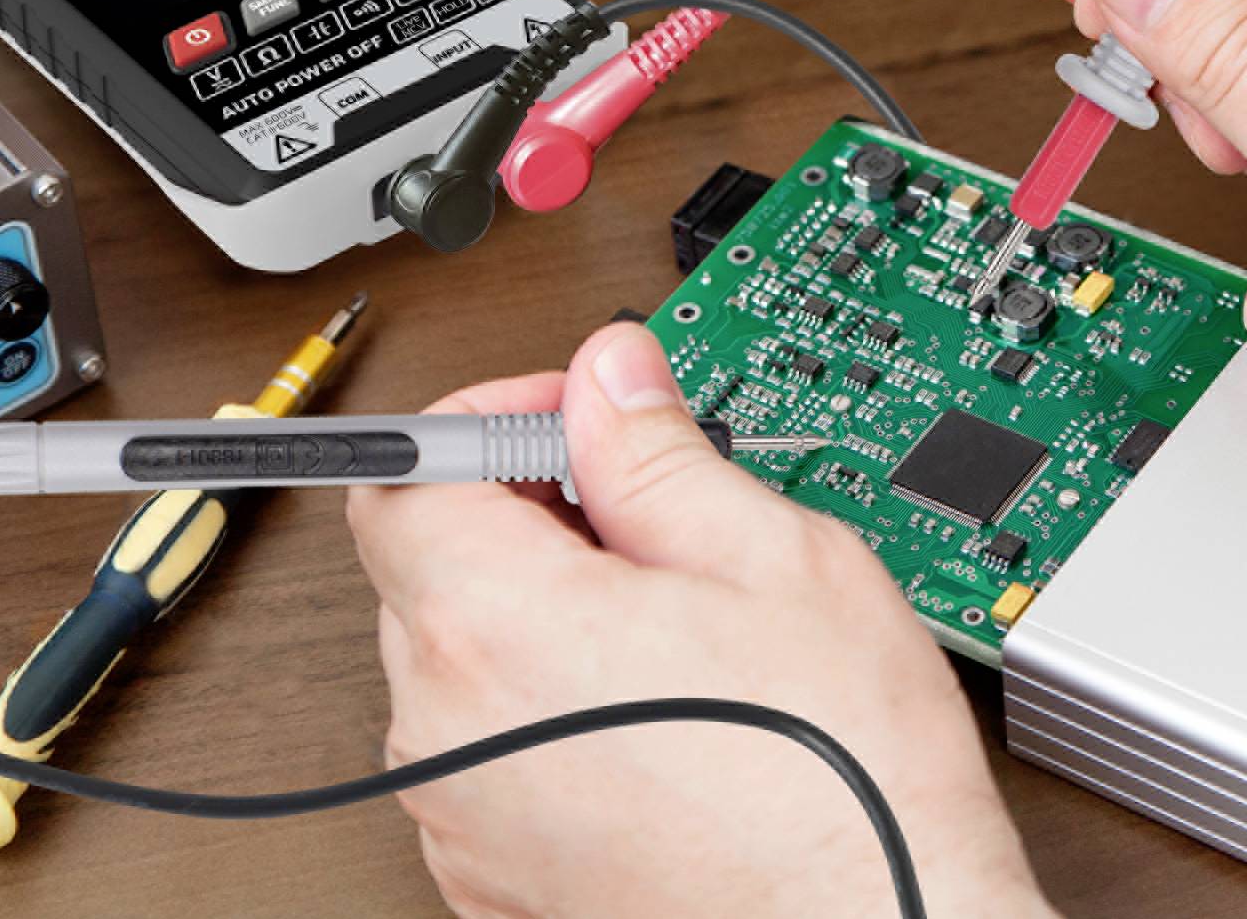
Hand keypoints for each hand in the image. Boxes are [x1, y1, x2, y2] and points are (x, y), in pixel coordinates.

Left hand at [347, 324, 1054, 918]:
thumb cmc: (842, 783)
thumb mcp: (776, 558)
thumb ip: (660, 452)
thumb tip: (613, 379)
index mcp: (498, 625)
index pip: (404, 470)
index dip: (488, 417)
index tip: (572, 416)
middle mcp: (450, 731)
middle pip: (427, 564)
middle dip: (524, 511)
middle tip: (646, 510)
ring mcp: (465, 820)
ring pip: (460, 663)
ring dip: (539, 614)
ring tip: (674, 621)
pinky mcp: (496, 881)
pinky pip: (486, 756)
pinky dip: (547, 711)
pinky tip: (659, 709)